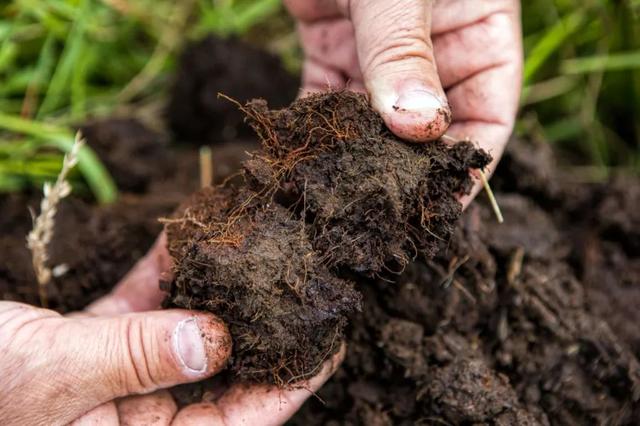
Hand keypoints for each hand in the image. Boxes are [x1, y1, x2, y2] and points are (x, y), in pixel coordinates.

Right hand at [1, 235, 342, 424]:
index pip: (240, 421)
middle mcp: (138, 420)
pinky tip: (192, 233)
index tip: (331, 336)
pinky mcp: (94, 345)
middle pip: (222, 373)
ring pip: (187, 333)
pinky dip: (165, 273)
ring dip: (216, 289)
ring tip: (260, 245)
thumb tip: (217, 340)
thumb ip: (138, 356)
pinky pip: (143, 308)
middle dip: (262, 324)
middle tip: (306, 278)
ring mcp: (118, 380)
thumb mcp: (54, 375)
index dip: (291, 382)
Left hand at [285, 0, 522, 202]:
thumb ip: (404, 48)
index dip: (467, 165)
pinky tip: (303, 153)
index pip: (488, 117)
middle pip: (426, 126)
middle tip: (380, 210)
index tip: (440, 205)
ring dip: (353, 154)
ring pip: (373, 119)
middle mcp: (434, 48)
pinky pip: (327, 97)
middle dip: (404, 168)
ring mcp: (379, 50)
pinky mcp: (331, 42)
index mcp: (480, 33)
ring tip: (337, 193)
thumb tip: (417, 129)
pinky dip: (315, 125)